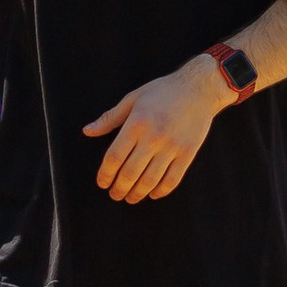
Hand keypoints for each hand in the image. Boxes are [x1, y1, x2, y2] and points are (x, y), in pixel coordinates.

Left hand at [84, 57, 231, 201]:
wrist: (199, 89)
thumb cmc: (162, 92)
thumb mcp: (132, 99)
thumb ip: (109, 118)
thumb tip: (87, 131)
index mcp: (136, 124)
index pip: (115, 157)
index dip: (105, 174)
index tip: (102, 183)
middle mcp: (153, 138)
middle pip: (130, 172)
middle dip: (119, 188)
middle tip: (114, 195)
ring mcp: (172, 147)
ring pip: (150, 180)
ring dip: (137, 193)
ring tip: (130, 198)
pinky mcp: (188, 153)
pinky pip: (173, 179)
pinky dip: (161, 190)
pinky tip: (153, 194)